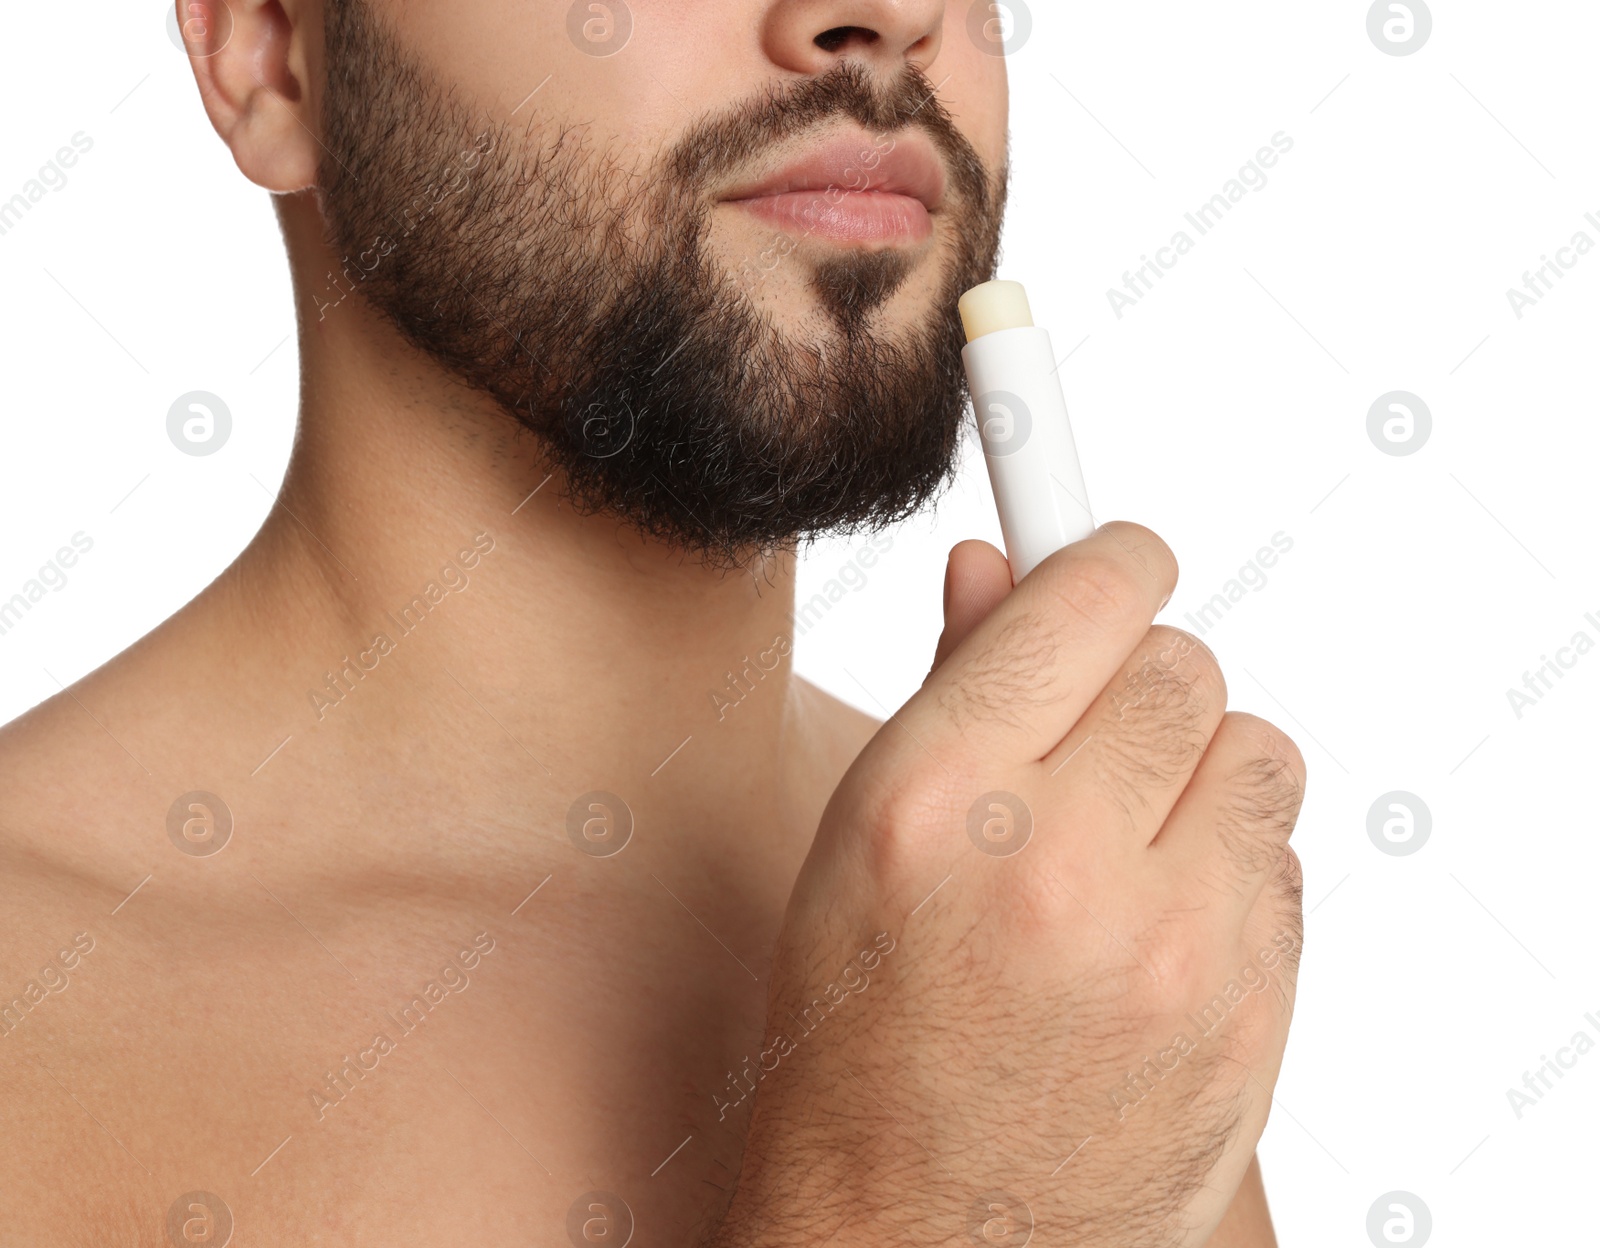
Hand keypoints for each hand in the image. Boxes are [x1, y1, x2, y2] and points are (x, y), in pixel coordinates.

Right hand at [715, 525, 1305, 1246]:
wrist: (915, 1242)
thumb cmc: (857, 1045)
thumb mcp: (858, 847)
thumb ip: (948, 689)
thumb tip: (998, 572)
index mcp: (933, 801)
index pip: (1084, 600)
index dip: (1109, 558)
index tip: (1119, 556)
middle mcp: (1058, 863)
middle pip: (1185, 667)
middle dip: (1141, 684)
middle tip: (1095, 739)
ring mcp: (1170, 949)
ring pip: (1259, 755)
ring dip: (1200, 775)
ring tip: (1127, 845)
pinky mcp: (1249, 1017)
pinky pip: (1285, 862)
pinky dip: (1231, 868)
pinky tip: (1156, 926)